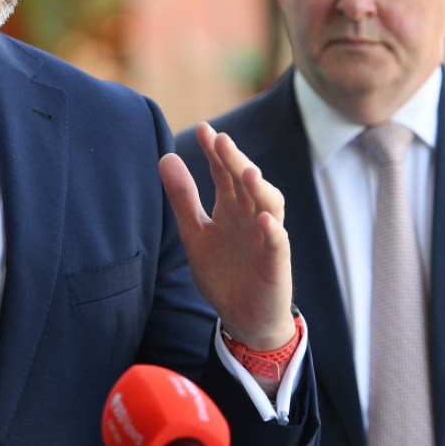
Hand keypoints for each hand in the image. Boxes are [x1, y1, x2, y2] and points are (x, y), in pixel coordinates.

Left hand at [159, 122, 294, 350]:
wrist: (242, 317)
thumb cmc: (222, 272)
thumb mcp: (194, 234)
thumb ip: (182, 198)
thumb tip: (166, 157)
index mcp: (231, 208)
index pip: (224, 174)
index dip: (215, 153)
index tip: (204, 129)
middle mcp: (251, 217)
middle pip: (246, 183)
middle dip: (235, 162)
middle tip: (222, 140)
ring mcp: (266, 238)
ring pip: (269, 206)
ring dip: (259, 189)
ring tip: (246, 172)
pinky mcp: (276, 264)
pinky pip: (278, 244)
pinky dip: (273, 231)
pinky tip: (264, 220)